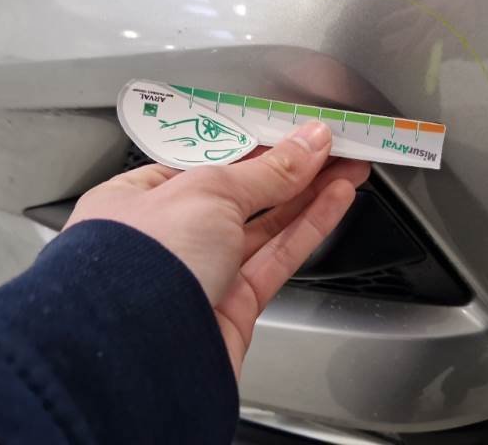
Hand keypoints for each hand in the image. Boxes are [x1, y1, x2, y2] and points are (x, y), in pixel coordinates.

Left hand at [64, 122, 368, 376]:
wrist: (138, 356)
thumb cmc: (143, 263)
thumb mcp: (208, 193)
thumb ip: (267, 171)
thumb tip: (309, 143)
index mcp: (140, 199)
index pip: (206, 164)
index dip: (255, 145)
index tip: (293, 132)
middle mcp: (170, 238)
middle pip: (243, 194)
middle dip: (293, 169)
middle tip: (335, 147)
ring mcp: (202, 274)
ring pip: (266, 227)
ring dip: (310, 195)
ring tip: (349, 168)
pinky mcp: (234, 306)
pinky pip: (277, 258)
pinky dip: (308, 228)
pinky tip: (335, 201)